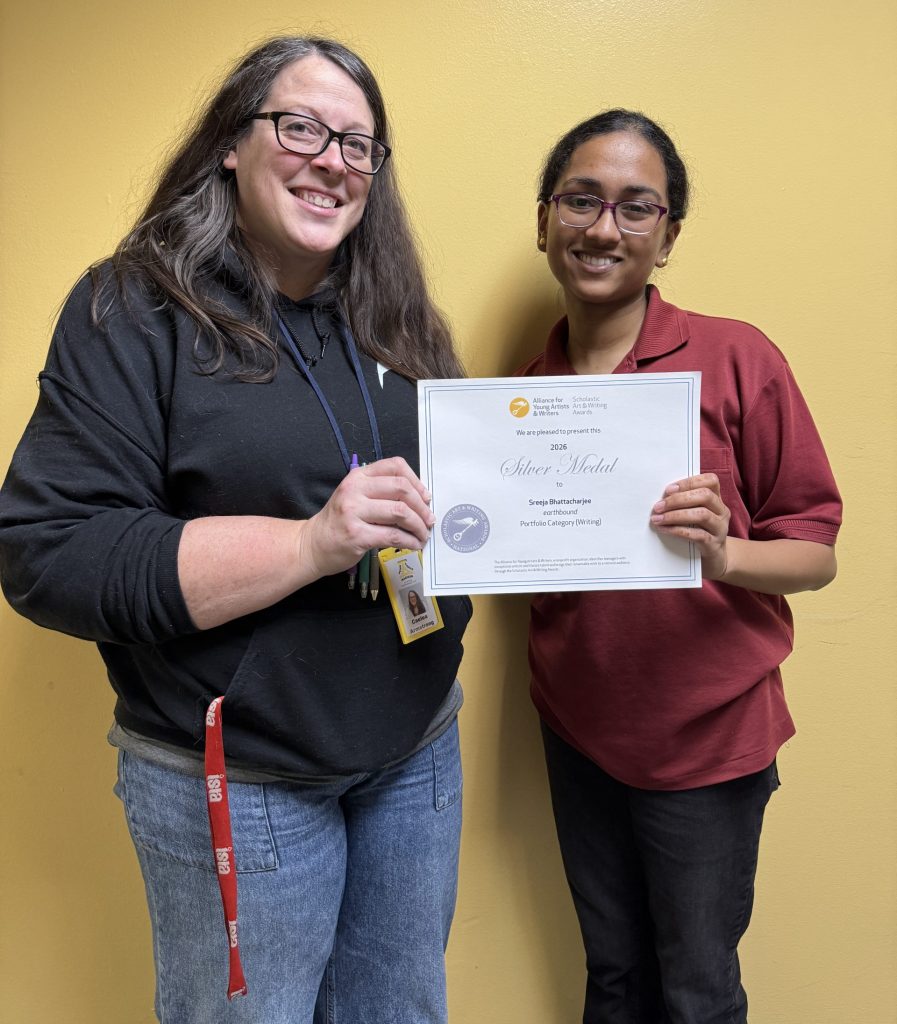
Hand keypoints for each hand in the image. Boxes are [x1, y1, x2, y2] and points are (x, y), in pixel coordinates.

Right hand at [297, 457, 434, 577]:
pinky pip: (393, 536)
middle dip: (422, 506)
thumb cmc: (339, 521)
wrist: (312, 544)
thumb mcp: (355, 496)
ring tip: (423, 535)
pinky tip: (414, 545)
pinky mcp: (357, 535)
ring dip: (419, 526)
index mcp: (358, 476)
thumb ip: (381, 492)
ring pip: (400, 513)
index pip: (395, 466)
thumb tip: (420, 499)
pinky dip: (410, 541)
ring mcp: (354, 512)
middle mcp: (355, 490)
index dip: (417, 481)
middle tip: (429, 520)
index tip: (426, 497)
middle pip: (402, 488)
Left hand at [650, 473, 730, 579]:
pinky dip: (678, 530)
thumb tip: (659, 497)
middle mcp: (721, 511)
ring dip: (676, 515)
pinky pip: (697, 534)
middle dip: (678, 499)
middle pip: (705, 496)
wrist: (713, 560)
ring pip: (702, 514)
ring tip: (658, 518)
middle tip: (658, 506)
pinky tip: (664, 530)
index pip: (710, 481)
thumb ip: (684, 504)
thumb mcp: (694, 515)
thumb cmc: (699, 532)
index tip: (669, 489)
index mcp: (716, 499)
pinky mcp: (714, 545)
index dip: (689, 482)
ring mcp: (720, 528)